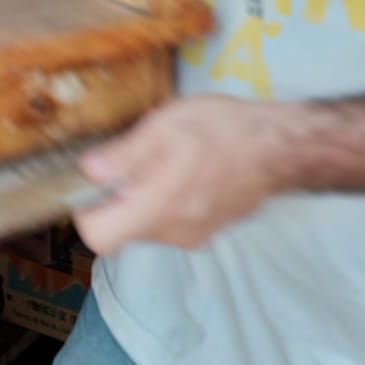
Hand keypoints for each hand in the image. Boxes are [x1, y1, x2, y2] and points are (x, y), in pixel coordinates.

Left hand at [75, 95, 296, 254]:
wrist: (279, 147)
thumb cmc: (222, 131)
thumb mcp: (165, 127)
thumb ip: (124, 155)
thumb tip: (89, 171)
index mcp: (156, 210)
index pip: (99, 237)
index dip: (86, 212)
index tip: (91, 184)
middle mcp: (173, 234)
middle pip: (123, 230)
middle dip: (118, 199)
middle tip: (131, 159)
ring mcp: (194, 236)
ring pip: (148, 225)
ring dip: (144, 198)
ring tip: (164, 158)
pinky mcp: (209, 230)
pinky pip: (173, 222)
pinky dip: (168, 200)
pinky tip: (185, 169)